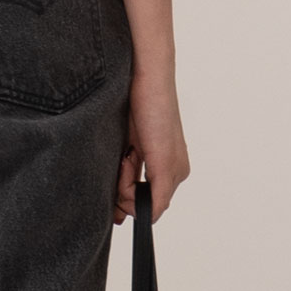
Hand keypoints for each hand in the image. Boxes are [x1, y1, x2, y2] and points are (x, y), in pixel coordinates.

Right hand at [114, 67, 189, 223]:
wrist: (146, 76)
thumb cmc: (133, 103)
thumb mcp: (126, 145)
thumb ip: (125, 175)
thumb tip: (118, 214)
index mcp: (169, 165)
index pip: (147, 203)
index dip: (125, 200)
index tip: (114, 178)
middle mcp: (177, 171)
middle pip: (144, 207)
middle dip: (123, 192)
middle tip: (123, 157)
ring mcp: (175, 171)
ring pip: (144, 206)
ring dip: (124, 184)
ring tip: (126, 151)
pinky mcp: (167, 168)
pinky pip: (151, 203)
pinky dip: (128, 186)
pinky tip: (128, 155)